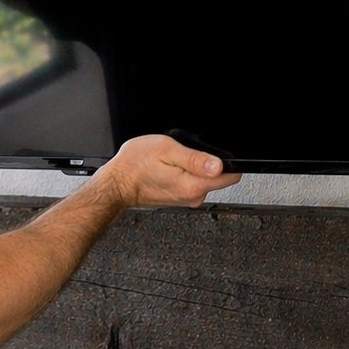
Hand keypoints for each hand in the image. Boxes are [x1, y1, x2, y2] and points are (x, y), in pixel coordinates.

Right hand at [94, 133, 240, 210]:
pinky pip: (192, 183)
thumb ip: (196, 158)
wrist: (117, 183)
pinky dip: (186, 173)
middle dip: (210, 162)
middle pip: (220, 177)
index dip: (229, 160)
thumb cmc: (136, 165)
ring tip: (173, 160)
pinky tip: (169, 167)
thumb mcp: (167, 150)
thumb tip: (220, 165)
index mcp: (193, 185)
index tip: (215, 152)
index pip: (231, 176)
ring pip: (206, 179)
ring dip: (196, 167)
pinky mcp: (179, 198)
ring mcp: (186, 199)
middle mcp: (193, 197)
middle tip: (185, 152)